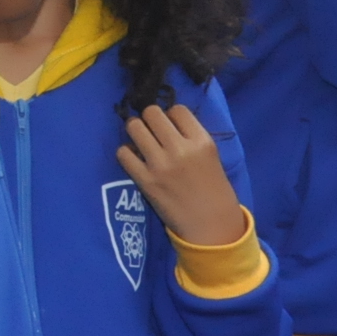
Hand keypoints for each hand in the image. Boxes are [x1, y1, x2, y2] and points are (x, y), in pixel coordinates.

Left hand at [116, 104, 245, 246]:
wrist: (211, 225)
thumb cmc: (213, 189)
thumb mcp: (211, 155)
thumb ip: (190, 136)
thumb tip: (164, 118)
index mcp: (202, 141)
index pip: (177, 109)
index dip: (171, 115)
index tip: (171, 125)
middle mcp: (180, 149)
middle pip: (151, 112)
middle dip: (149, 118)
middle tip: (151, 130)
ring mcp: (160, 164)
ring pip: (134, 127)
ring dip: (135, 131)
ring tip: (141, 140)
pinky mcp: (145, 180)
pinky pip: (123, 152)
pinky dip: (126, 153)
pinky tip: (135, 159)